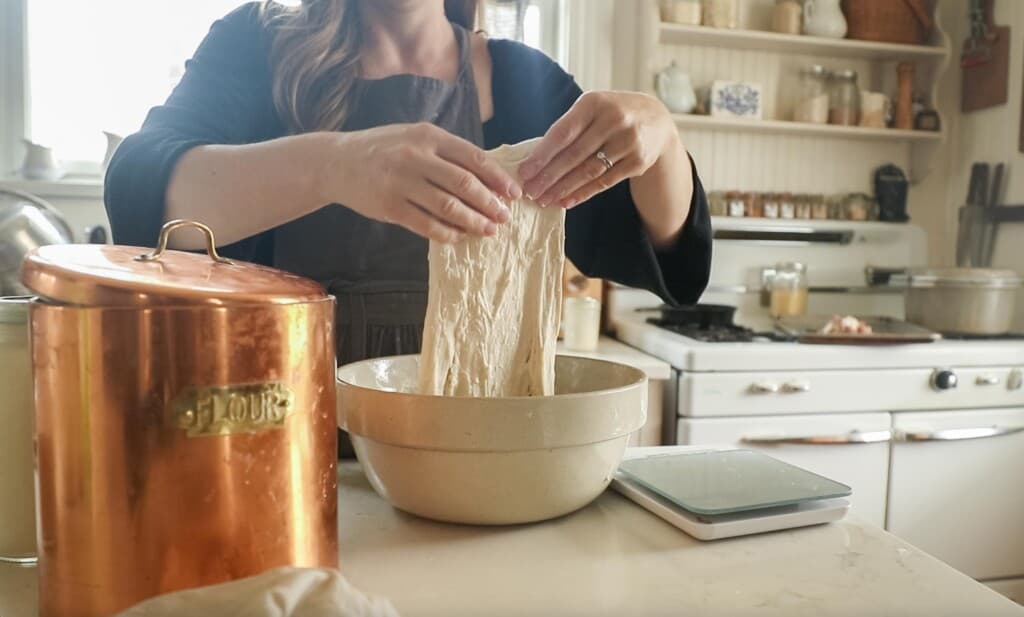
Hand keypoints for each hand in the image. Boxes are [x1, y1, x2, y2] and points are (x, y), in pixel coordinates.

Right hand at [324, 123, 521, 242]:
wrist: (336, 162)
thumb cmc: (384, 149)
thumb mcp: (414, 137)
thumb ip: (446, 152)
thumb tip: (488, 178)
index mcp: (428, 135)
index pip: (473, 158)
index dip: (498, 178)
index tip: (514, 194)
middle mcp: (415, 156)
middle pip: (465, 184)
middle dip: (490, 203)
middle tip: (504, 217)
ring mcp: (400, 182)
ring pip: (448, 207)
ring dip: (473, 221)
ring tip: (488, 230)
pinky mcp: (389, 206)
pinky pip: (426, 225)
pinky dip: (447, 233)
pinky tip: (459, 237)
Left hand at [518, 91, 678, 208]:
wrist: (657, 120)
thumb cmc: (612, 114)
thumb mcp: (593, 109)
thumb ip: (569, 128)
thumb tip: (536, 160)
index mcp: (594, 103)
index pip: (563, 133)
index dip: (542, 155)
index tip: (524, 172)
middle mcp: (613, 120)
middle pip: (574, 155)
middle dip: (549, 176)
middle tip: (530, 192)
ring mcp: (628, 141)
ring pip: (588, 171)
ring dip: (563, 188)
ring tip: (545, 199)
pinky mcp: (638, 161)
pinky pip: (604, 182)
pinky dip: (583, 193)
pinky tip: (566, 201)